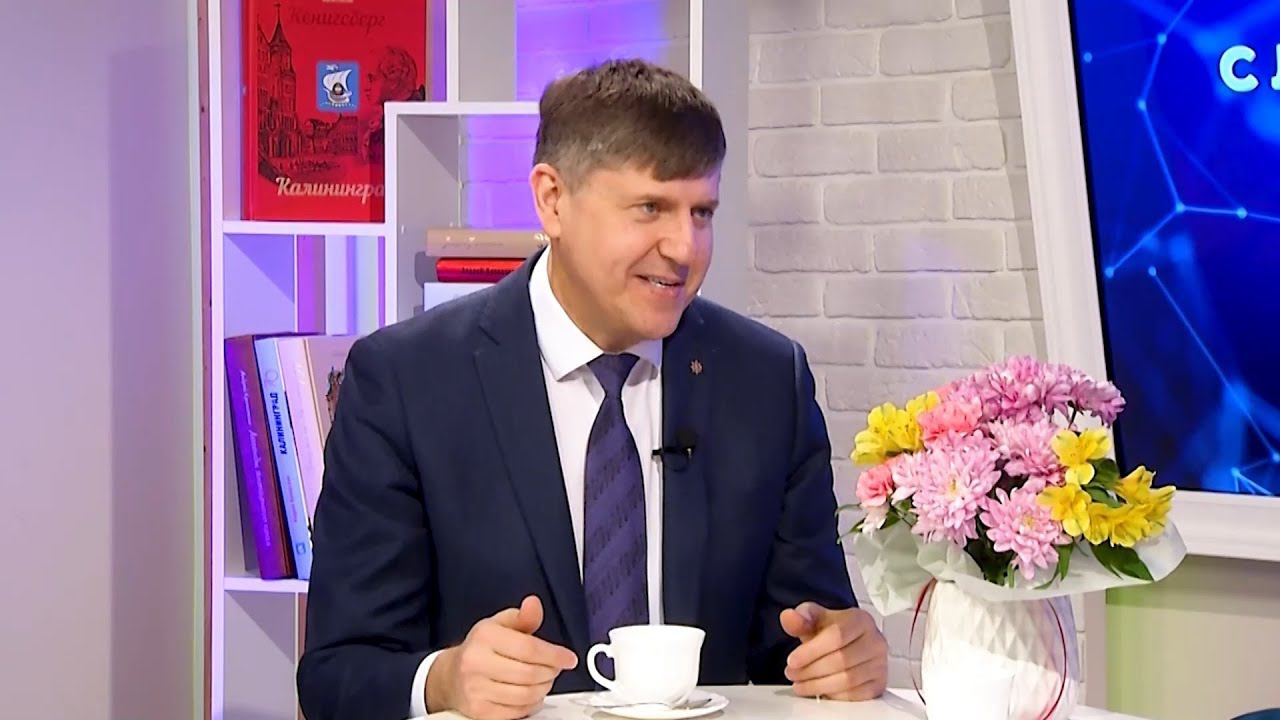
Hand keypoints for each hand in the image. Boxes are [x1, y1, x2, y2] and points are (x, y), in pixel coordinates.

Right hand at [427, 595, 578, 719]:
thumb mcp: (500, 625)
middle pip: (530, 674)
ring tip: (543, 680)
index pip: (529, 648)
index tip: (568, 658)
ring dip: (543, 688)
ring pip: (526, 695)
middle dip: (550, 672)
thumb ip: (522, 617)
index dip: (555, 655)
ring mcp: (476, 689)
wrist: (450, 676)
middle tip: (554, 668)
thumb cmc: (479, 649)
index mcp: (485, 637)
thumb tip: (534, 605)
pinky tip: (529, 694)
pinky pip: (517, 712)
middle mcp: (476, 663)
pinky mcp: (479, 712)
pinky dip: (530, 704)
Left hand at [779, 602, 887, 700]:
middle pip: (841, 660)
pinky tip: (819, 690)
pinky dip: (833, 695)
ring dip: (818, 685)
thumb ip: (801, 618)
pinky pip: (855, 695)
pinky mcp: (879, 684)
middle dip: (810, 670)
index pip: (836, 636)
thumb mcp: (814, 619)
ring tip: (800, 683)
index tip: (792, 660)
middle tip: (792, 673)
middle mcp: (875, 641)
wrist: (849, 642)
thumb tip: (789, 617)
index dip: (811, 651)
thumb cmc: (833, 631)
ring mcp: (879, 664)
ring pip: (847, 680)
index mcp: (861, 620)